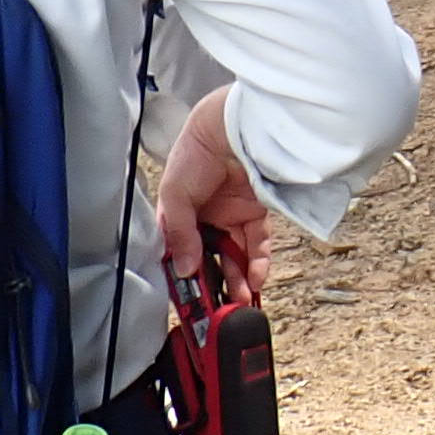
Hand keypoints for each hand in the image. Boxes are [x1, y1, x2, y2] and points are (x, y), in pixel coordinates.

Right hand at [154, 88, 272, 308]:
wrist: (231, 123)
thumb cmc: (195, 151)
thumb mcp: (176, 195)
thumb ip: (181, 233)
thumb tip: (186, 269)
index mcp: (179, 215)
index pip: (181, 254)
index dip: (185, 278)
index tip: (190, 302)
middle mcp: (205, 218)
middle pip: (210, 259)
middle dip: (215, 286)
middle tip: (220, 311)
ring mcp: (231, 215)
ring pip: (235, 256)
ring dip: (238, 280)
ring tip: (240, 302)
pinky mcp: (256, 211)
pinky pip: (258, 243)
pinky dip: (258, 262)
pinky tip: (256, 278)